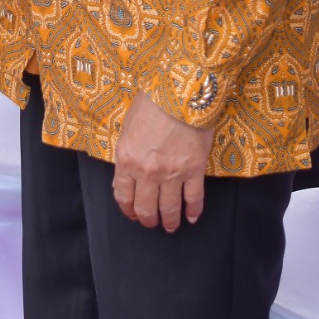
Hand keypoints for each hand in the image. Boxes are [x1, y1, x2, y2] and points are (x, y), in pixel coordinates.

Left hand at [111, 92, 213, 231]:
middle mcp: (147, 172)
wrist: (180, 92)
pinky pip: (194, 198)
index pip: (123, 196)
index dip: (127, 209)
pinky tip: (192, 217)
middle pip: (146, 207)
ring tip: (171, 226)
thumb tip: (127, 171)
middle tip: (151, 223)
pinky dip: (193, 211)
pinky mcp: (194, 170)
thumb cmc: (152, 103)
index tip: (132, 214)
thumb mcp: (127, 127)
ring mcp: (172, 174)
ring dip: (169, 221)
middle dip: (147, 219)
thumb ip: (127, 152)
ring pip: (169, 208)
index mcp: (127, 161)